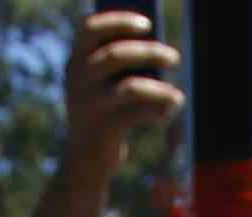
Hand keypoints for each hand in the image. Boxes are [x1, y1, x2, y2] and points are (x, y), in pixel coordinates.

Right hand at [61, 8, 182, 172]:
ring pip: (131, 87)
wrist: (84, 160)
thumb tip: (156, 52)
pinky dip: (159, 110)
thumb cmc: (101, 113)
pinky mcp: (105, 129)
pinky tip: (171, 108)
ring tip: (177, 94)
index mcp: (75, 62)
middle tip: (174, 57)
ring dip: (160, 88)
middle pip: (116, 55)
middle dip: (150, 53)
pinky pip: (139, 115)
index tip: (147, 24)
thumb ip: (116, 65)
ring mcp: (90, 105)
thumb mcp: (99, 85)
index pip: (90, 29)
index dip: (118, 21)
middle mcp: (78, 81)